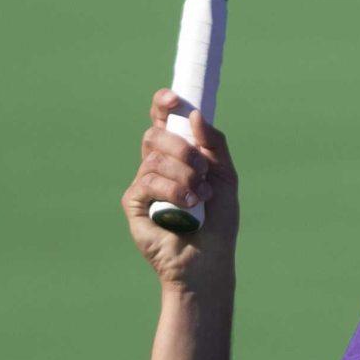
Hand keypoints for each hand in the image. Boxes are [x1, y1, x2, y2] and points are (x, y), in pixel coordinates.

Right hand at [121, 89, 239, 284]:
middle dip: (183, 148)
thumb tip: (194, 114)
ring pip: (154, 159)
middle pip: (155, 136)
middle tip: (203, 169)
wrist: (210, 259)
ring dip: (185, 174)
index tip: (173, 99)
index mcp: (177, 155)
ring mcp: (143, 185)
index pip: (162, 122)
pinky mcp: (134, 204)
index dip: (162, 105)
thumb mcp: (225, 175)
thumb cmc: (219, 220)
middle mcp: (156, 167)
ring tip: (201, 195)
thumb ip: (214, 143)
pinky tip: (188, 204)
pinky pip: (147, 181)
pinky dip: (172, 190)